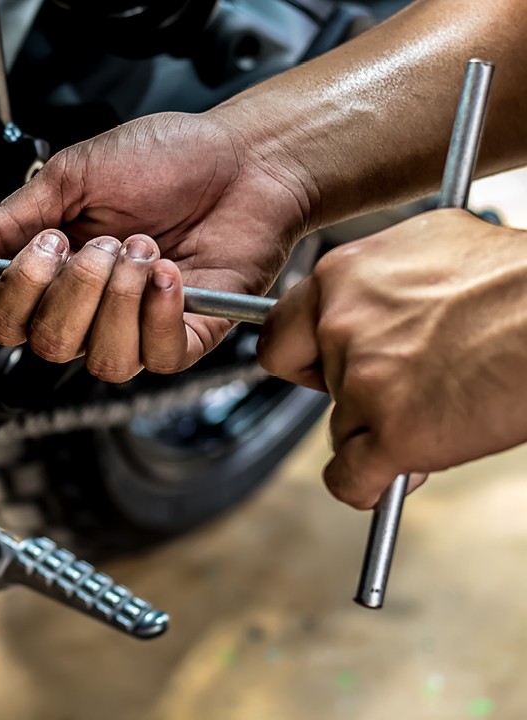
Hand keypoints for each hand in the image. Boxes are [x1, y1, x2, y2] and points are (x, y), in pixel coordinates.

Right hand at [0, 112, 312, 381]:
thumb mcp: (73, 175)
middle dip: (75, 289)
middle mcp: (90, 309)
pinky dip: (159, 312)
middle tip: (105, 241)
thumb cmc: (167, 159)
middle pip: (47, 346)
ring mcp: (136, 326)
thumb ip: (8, 217)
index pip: (5, 320)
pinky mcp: (186, 335)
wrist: (243, 158)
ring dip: (119, 299)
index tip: (45, 244)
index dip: (17, 292)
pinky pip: (158, 357)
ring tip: (144, 250)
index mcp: (53, 273)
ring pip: (102, 359)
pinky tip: (169, 272)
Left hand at [258, 210, 526, 507]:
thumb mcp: (430, 244)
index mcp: (341, 277)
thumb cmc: (515, 278)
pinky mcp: (394, 435)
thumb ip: (377, 280)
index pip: (280, 334)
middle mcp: (340, 327)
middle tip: (395, 391)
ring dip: (376, 434)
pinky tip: (392, 476)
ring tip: (434, 415)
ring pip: (340, 431)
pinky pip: (349, 479)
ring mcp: (362, 383)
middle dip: (348, 394)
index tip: (321, 370)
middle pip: (314, 386)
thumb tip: (365, 300)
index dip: (304, 359)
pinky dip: (368, 486)